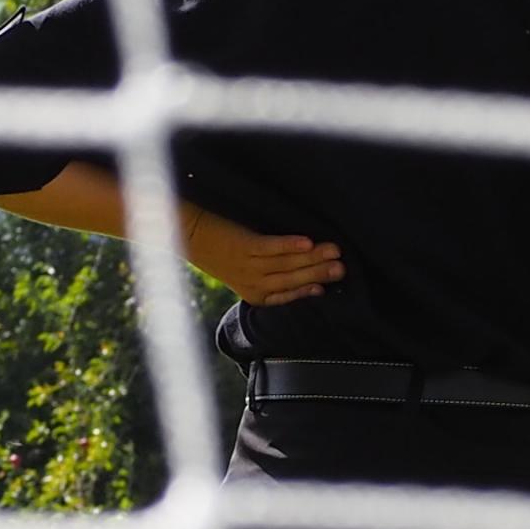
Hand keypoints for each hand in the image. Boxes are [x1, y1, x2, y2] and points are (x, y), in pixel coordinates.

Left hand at [184, 208, 342, 304]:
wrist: (187, 232)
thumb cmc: (217, 248)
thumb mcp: (239, 269)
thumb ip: (265, 273)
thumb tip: (302, 266)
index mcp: (253, 292)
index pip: (285, 296)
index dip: (306, 292)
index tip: (327, 290)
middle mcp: (252, 282)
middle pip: (291, 280)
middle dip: (318, 274)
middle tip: (342, 269)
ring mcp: (247, 265)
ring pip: (286, 264)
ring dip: (312, 258)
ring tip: (334, 251)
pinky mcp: (243, 246)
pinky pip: (271, 248)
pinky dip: (289, 245)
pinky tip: (307, 241)